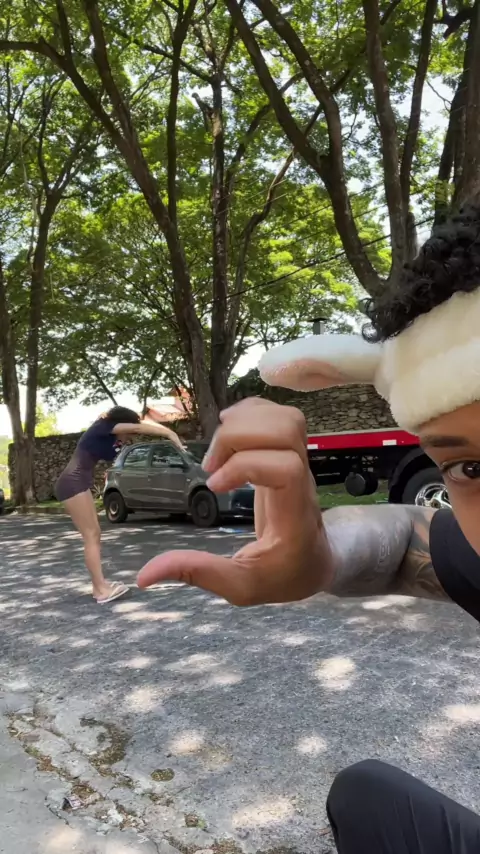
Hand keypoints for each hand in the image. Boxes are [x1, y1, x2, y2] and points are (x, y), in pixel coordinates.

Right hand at [137, 399, 332, 604]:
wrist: (314, 564)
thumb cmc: (281, 577)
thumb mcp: (240, 587)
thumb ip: (199, 574)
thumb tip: (145, 575)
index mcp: (295, 515)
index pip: (286, 468)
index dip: (245, 466)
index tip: (214, 487)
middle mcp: (304, 482)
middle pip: (287, 430)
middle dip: (238, 437)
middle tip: (210, 468)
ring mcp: (301, 462)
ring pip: (287, 418)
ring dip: (243, 423)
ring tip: (217, 452)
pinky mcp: (290, 452)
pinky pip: (279, 416)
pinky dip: (249, 414)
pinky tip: (227, 435)